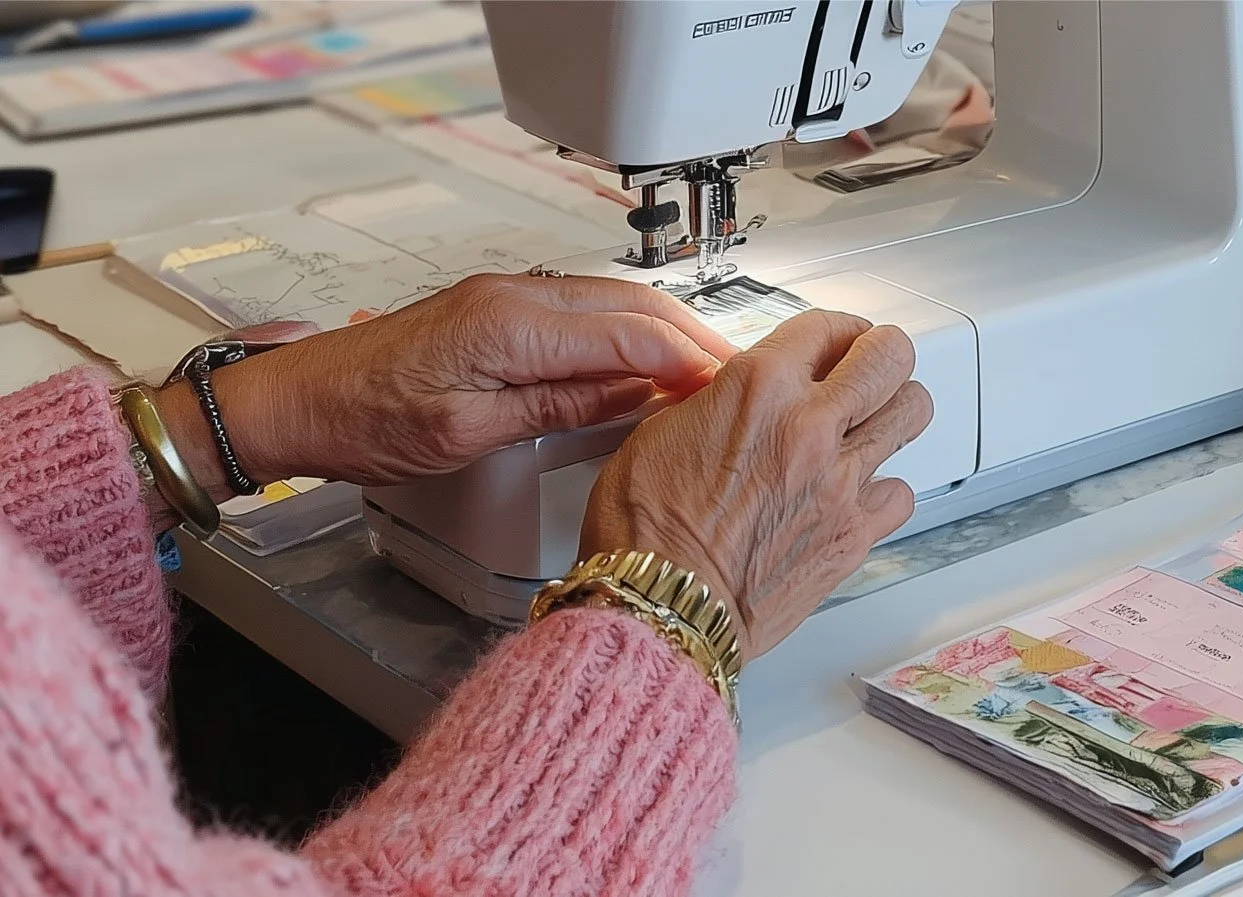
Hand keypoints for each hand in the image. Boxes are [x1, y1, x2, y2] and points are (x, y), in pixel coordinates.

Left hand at [154, 273, 736, 499]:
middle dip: (690, 337)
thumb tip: (631, 393)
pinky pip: (581, 313)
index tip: (726, 387)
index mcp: (510, 323)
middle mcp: (514, 296)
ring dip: (661, 333)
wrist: (297, 400)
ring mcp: (506, 297)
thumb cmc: (362, 421)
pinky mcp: (497, 310)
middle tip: (734, 377)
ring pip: (610, 304)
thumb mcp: (466, 433)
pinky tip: (641, 361)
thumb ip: (556, 407)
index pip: (628, 333)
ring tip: (702, 371)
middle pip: (630, 305)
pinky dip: (624, 335)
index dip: (686, 360)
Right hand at [579, 311, 932, 661]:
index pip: (826, 325)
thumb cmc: (645, 532)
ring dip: (892, 410)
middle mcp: (808, 426)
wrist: (662, 605)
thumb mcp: (660, 433)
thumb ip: (715, 404)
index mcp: (758, 388)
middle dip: (880, 354)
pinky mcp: (852, 534)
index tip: (835, 339)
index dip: (834, 329)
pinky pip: (900, 492)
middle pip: (889, 356)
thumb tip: (734, 398)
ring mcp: (839, 481)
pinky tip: (858, 491)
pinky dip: (883, 489)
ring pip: (911, 412)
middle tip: (869, 366)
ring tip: (872, 421)